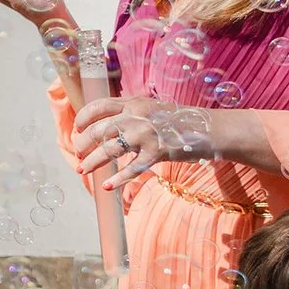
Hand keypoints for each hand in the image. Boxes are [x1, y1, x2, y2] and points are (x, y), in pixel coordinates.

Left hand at [70, 97, 218, 187]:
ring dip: (92, 161)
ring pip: (110, 148)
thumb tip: (104, 125)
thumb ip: (130, 112)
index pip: (98, 106)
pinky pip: (133, 168)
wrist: (211, 128)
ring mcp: (147, 133)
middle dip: (83, 143)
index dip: (83, 118)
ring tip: (83, 169)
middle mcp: (137, 115)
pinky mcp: (158, 151)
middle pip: (99, 129)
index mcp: (133, 102)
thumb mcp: (151, 109)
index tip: (77, 129)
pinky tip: (107, 186)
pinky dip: (118, 179)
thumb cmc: (178, 121)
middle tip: (79, 153)